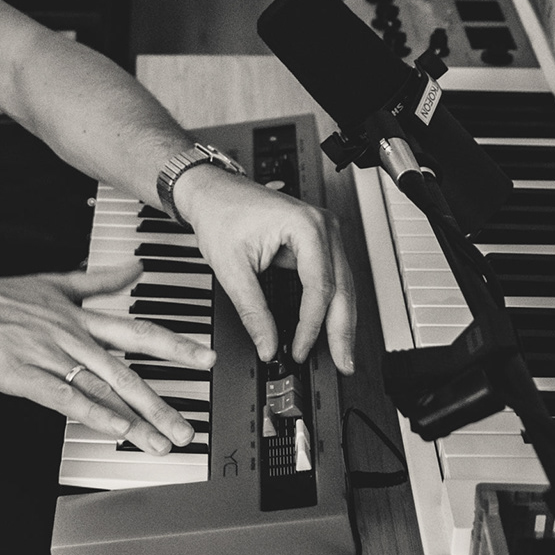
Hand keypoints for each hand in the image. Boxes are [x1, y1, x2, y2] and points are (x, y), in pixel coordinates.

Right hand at [0, 265, 214, 454]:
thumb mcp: (54, 282)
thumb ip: (99, 280)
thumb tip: (135, 268)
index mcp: (81, 316)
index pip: (138, 331)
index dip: (175, 345)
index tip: (207, 357)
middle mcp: (74, 337)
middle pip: (128, 371)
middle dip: (164, 400)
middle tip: (191, 425)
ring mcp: (52, 357)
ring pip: (103, 390)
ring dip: (137, 419)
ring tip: (163, 442)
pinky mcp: (28, 378)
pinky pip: (67, 399)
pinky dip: (94, 415)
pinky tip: (116, 431)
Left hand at [173, 165, 356, 371]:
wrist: (211, 191)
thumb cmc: (220, 213)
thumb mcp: (231, 268)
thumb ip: (253, 311)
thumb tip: (268, 345)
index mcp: (305, 226)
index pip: (319, 286)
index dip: (311, 326)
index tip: (299, 350)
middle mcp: (323, 225)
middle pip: (342, 287)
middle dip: (342, 330)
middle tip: (343, 363)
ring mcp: (324, 231)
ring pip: (342, 284)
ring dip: (341, 320)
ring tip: (341, 353)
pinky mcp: (318, 240)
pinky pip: (332, 277)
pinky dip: (330, 304)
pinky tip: (330, 328)